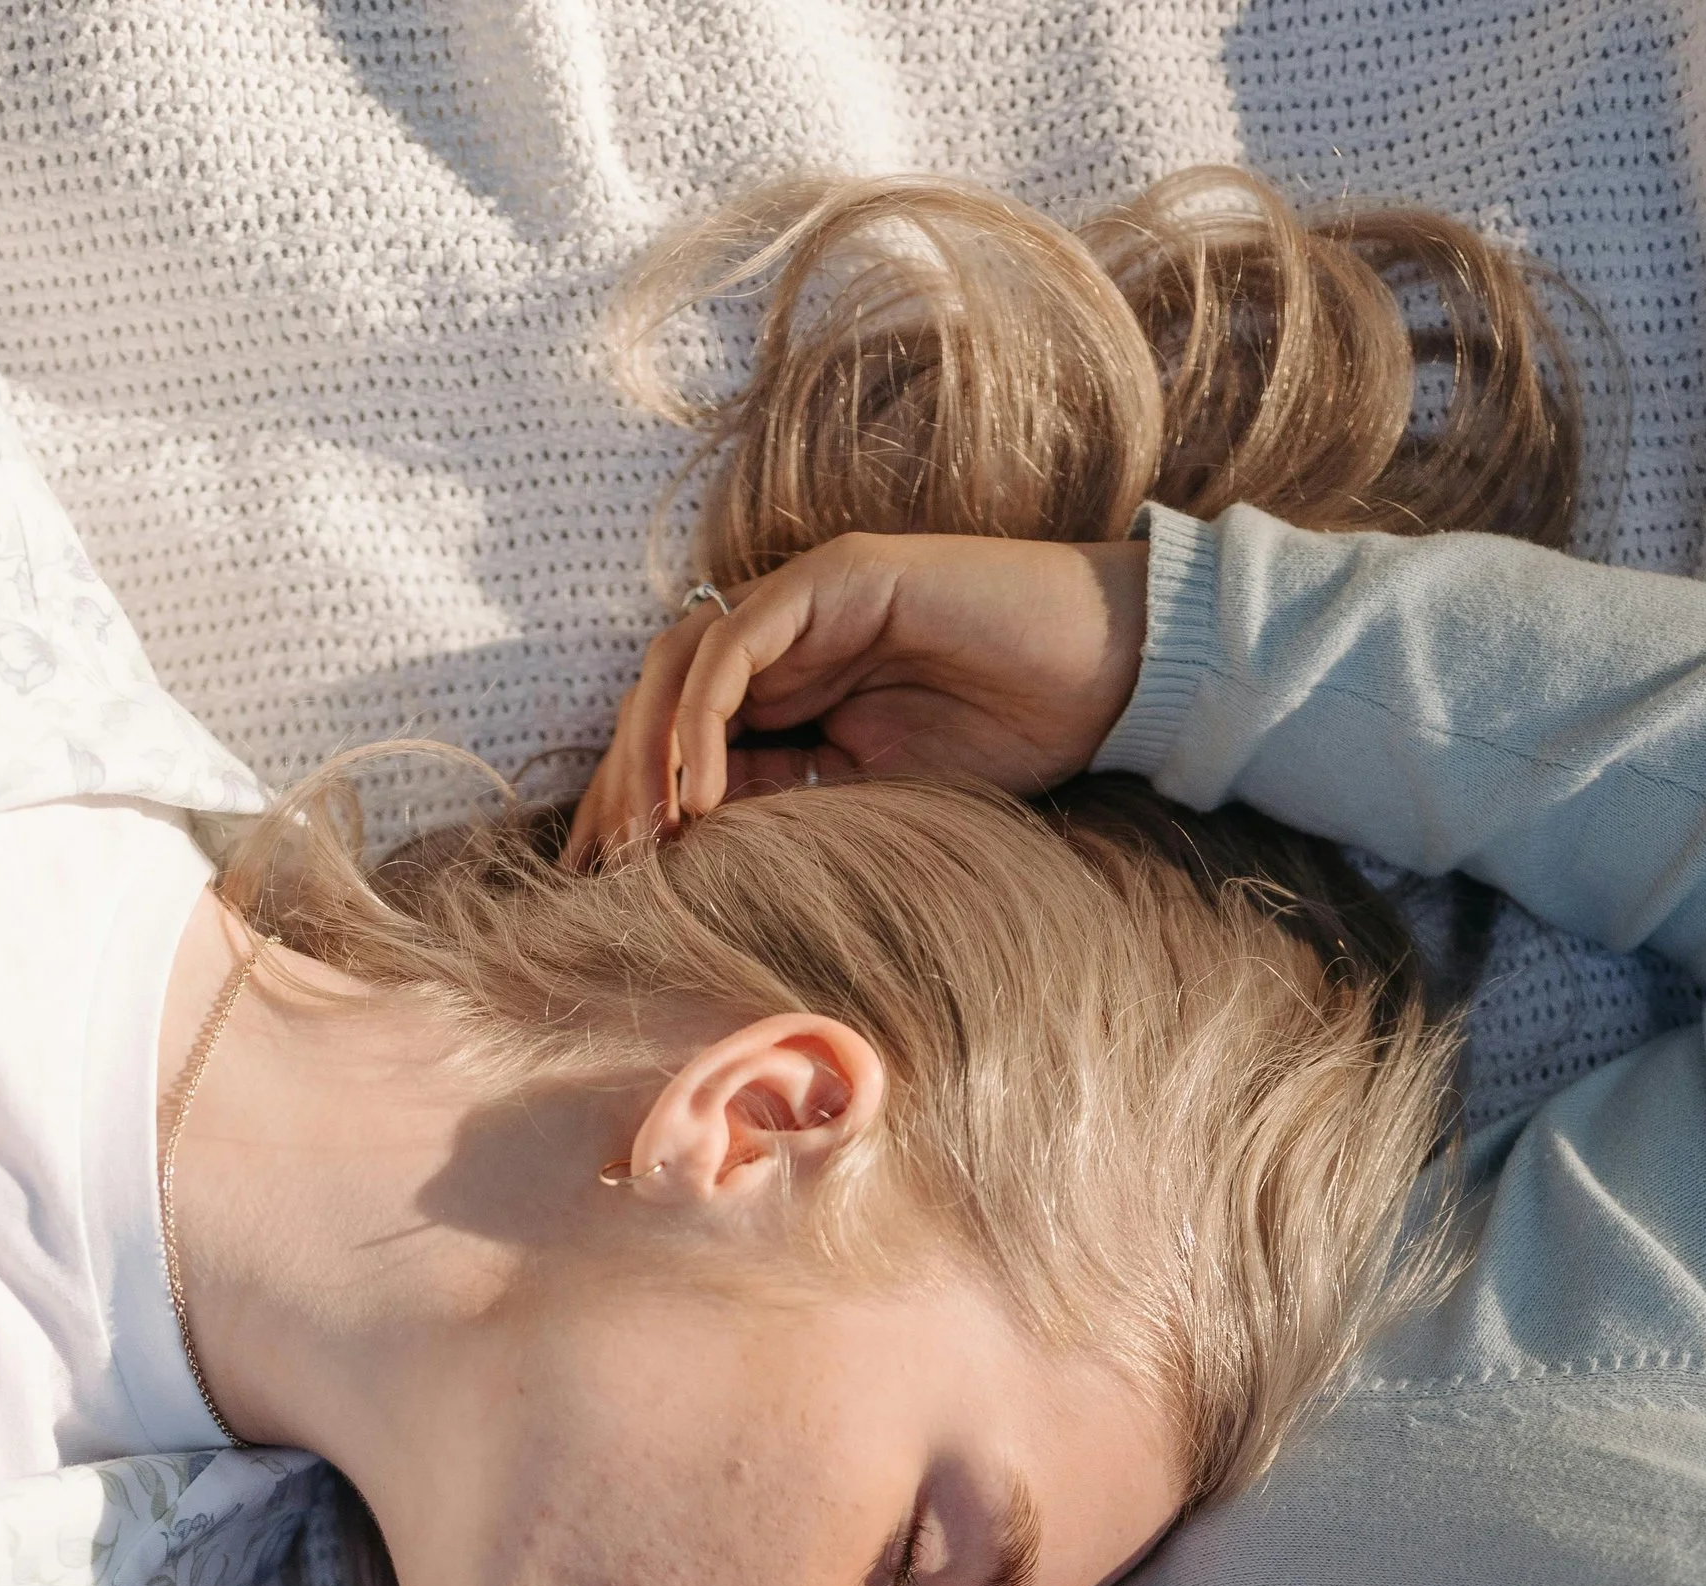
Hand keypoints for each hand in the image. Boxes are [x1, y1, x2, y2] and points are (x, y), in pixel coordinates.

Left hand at [568, 533, 1149, 861]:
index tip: (599, 885)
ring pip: (680, 663)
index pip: (676, 738)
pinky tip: (704, 790)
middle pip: (657, 697)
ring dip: (649, 750)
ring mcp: (806, 601)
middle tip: (602, 870)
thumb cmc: (1010, 739)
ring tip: (648, 834)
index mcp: (788, 691)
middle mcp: (782, 639)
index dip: (630, 804)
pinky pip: (738, 642)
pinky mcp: (838, 579)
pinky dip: (706, 715)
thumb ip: (789, 805)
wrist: (1106, 678)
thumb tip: (693, 856)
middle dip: (619, 784)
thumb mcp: (874, 798)